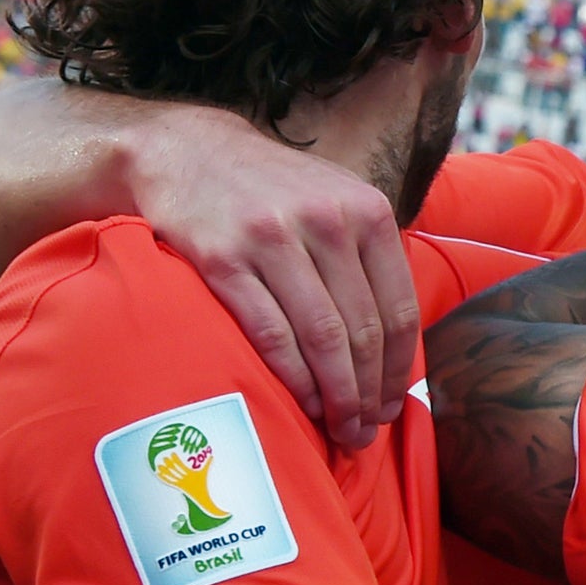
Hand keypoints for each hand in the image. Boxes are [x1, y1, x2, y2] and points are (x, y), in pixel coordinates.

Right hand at [128, 106, 418, 448]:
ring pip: (322, 336)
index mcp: (368, 212)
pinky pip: (268, 331)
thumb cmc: (273, 191)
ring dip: (335, 394)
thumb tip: (396, 342)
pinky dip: (290, 375)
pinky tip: (300, 402)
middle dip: (369, 392)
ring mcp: (275, 238)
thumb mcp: (337, 200)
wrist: (187, 151)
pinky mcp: (223, 257)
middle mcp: (328, 222)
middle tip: (365, 433)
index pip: (398, 308)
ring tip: (339, 429)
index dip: (398, 368)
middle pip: (363, 329)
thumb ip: (370, 256)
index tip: (393, 406)